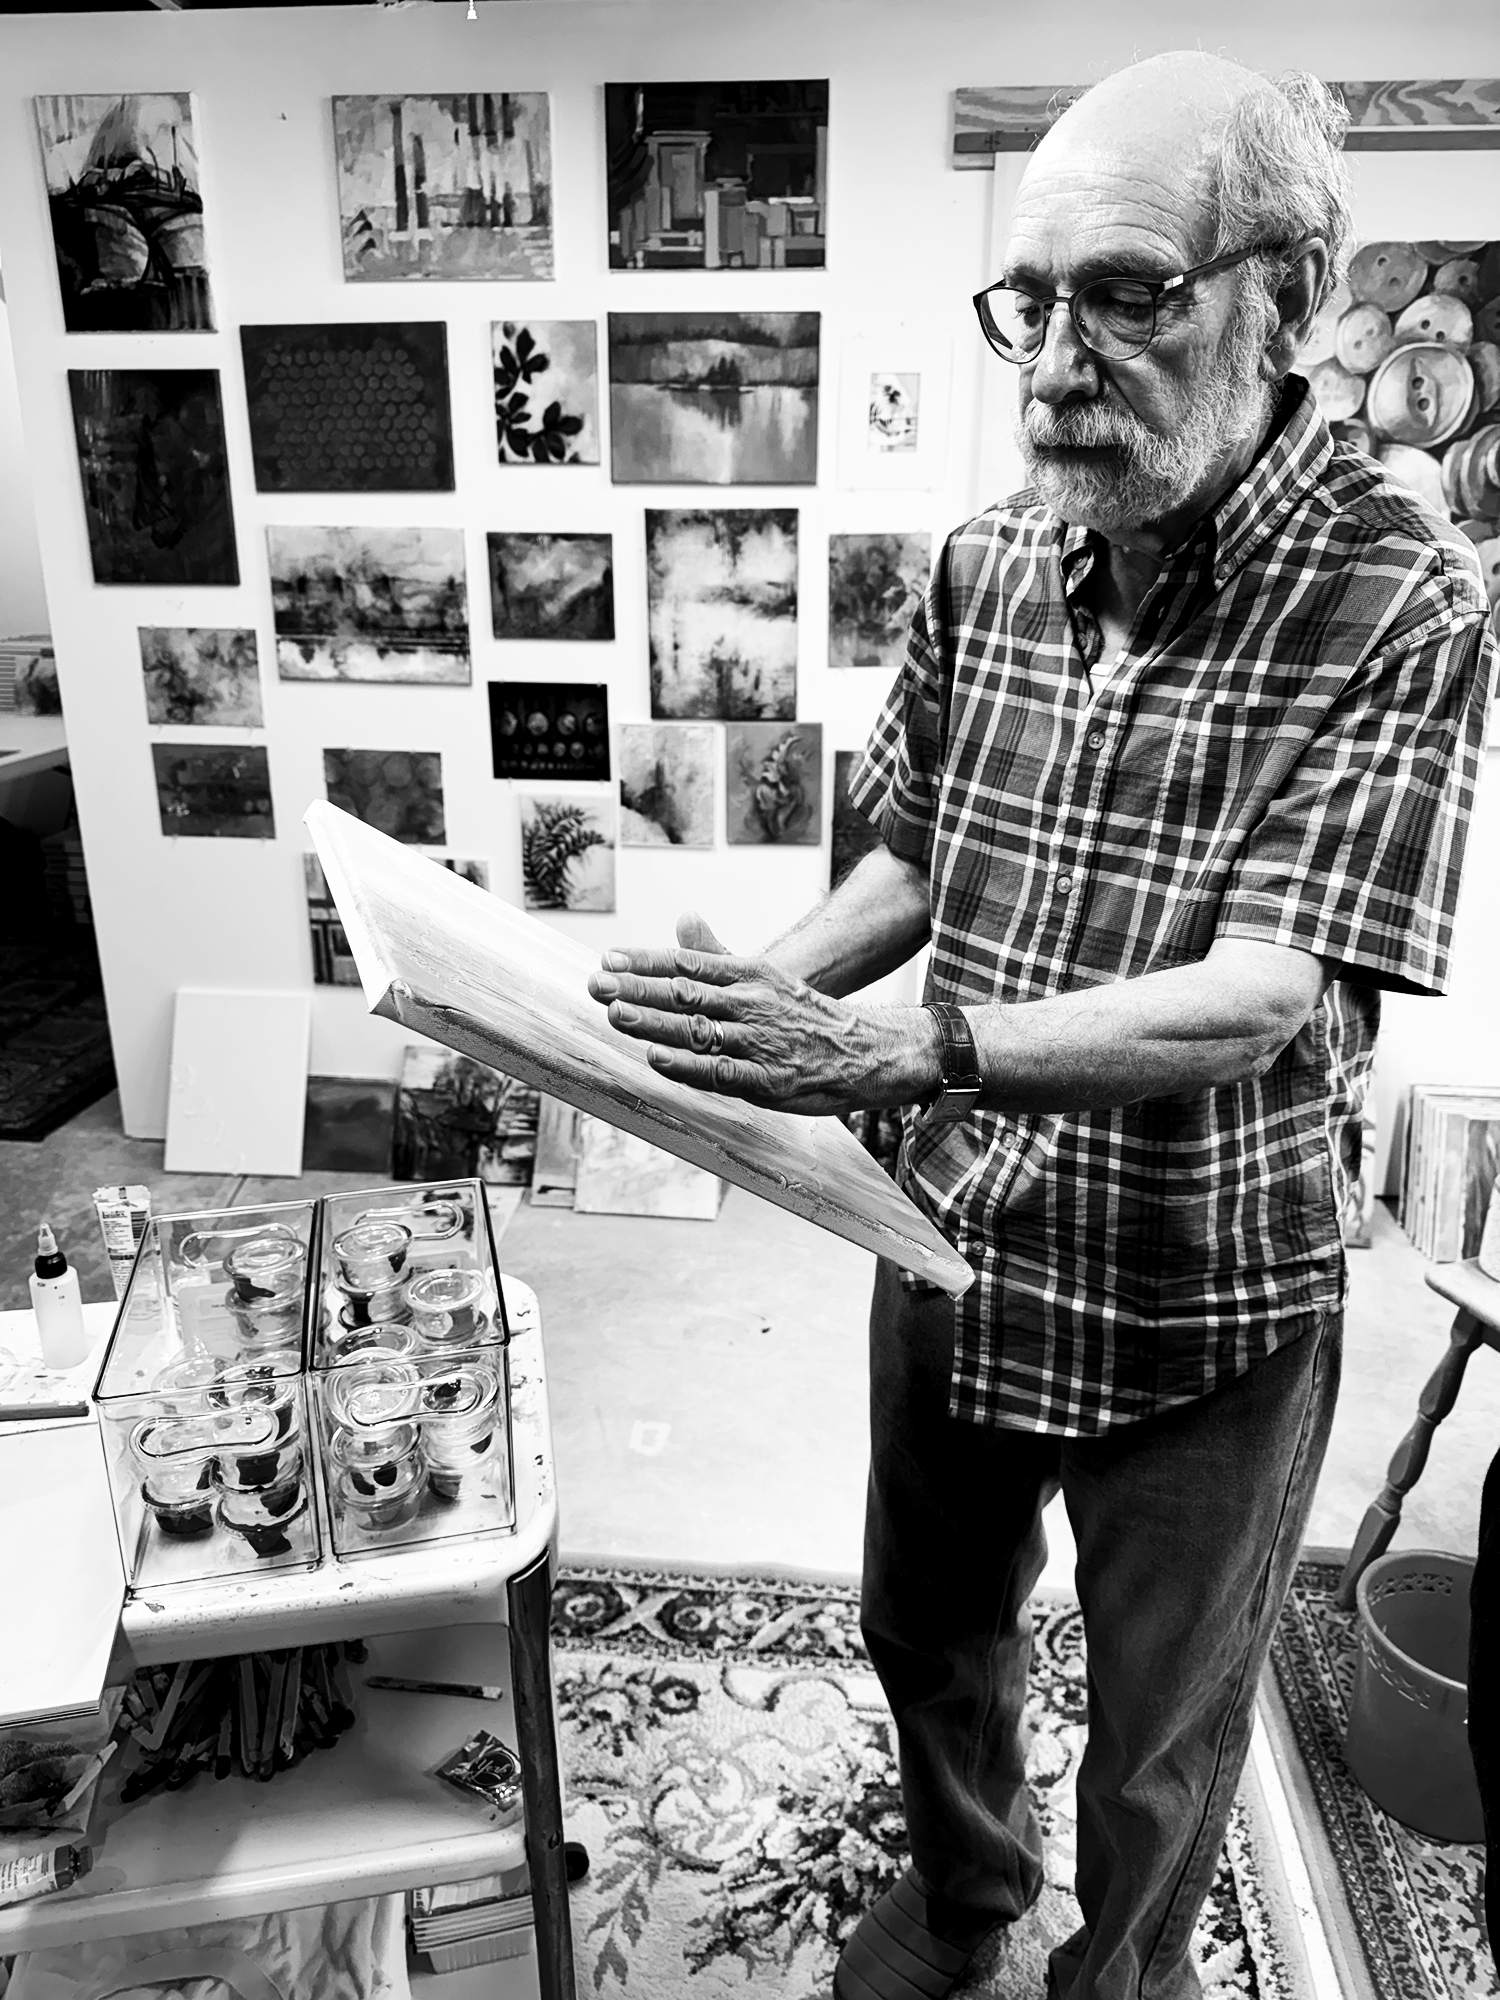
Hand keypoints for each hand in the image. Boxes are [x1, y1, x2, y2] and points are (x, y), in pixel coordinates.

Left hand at [586, 911, 939, 1115]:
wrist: (865, 1049)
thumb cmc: (804, 1013)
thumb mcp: (765, 975)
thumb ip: (718, 955)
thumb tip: (684, 919)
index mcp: (750, 974)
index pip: (688, 963)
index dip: (645, 961)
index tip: (608, 958)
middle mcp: (751, 1003)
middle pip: (685, 993)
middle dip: (637, 988)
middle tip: (597, 984)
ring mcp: (758, 1041)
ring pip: (697, 1029)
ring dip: (654, 1022)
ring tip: (617, 1013)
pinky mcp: (766, 1079)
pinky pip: (718, 1072)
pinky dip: (686, 1065)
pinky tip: (657, 1059)